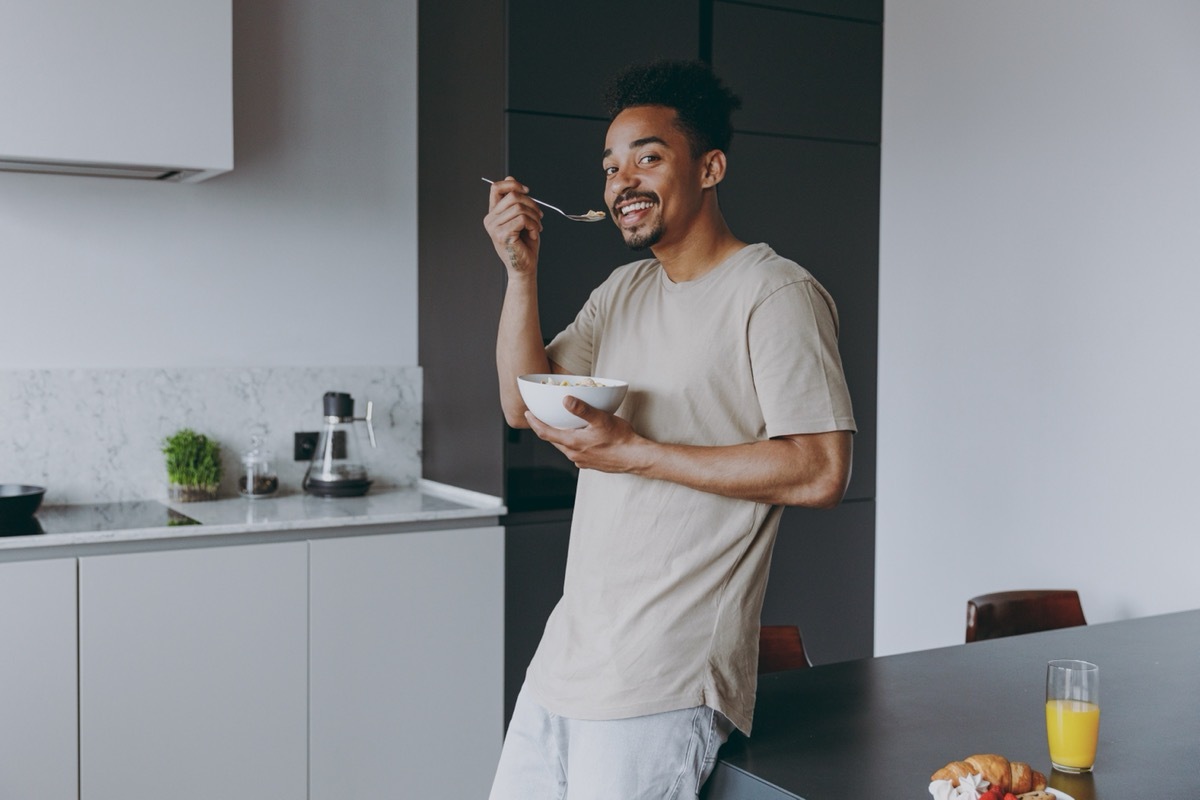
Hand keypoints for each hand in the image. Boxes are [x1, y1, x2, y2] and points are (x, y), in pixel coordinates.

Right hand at [483, 176, 543, 276]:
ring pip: (519, 207)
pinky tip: (534, 235)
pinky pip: (522, 219)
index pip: (496, 187)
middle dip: (532, 203)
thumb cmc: (524, 244)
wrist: (525, 267)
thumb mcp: (521, 217)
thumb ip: (515, 200)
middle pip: (512, 196)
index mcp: (493, 213)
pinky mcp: (502, 235)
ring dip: (535, 217)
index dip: (513, 184)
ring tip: (537, 228)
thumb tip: (510, 178)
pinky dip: (534, 225)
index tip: (527, 191)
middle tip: (540, 216)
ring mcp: (494, 228)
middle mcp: (490, 219)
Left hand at [525, 396, 647, 473]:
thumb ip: (582, 409)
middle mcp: (574, 454)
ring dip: (560, 436)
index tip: (527, 414)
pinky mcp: (590, 464)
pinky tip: (580, 436)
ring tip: (560, 424)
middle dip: (546, 428)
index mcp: (573, 443)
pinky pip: (575, 452)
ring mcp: (582, 460)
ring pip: (564, 446)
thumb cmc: (620, 439)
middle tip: (541, 416)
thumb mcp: (601, 419)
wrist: (635, 457)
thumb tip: (565, 400)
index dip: (535, 422)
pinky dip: (572, 443)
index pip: (545, 433)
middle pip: (553, 440)